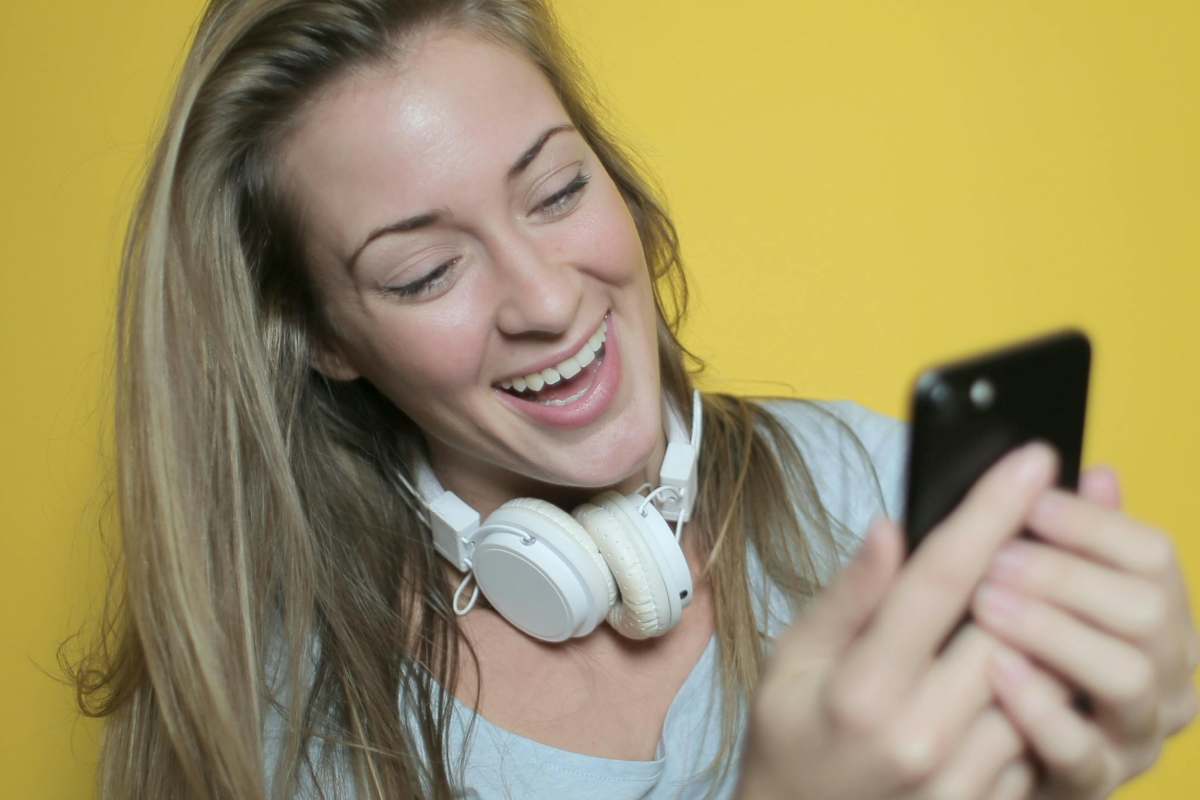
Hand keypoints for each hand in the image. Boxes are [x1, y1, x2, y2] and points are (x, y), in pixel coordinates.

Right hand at [738, 444, 1059, 799]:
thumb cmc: (790, 737)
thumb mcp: (792, 659)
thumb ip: (846, 596)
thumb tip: (891, 528)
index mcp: (862, 686)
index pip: (941, 580)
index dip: (991, 512)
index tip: (1032, 461)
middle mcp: (919, 733)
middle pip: (1009, 621)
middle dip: (1033, 561)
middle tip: (1041, 520)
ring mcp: (962, 777)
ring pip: (1039, 674)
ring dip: (1041, 624)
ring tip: (1025, 595)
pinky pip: (1041, 729)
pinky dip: (1037, 686)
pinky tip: (1010, 665)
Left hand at [971, 466, 1199, 797]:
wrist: (960, 747)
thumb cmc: (1006, 653)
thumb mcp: (1035, 589)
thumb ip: (1071, 541)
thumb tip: (1100, 474)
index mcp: (1157, 618)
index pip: (1154, 556)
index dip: (1093, 523)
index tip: (1031, 500)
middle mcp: (1166, 677)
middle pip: (1149, 612)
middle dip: (1068, 575)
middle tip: (997, 557)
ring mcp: (1134, 736)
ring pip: (1128, 676)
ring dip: (1055, 630)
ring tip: (987, 602)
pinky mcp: (1091, 783)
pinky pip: (1081, 750)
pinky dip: (1040, 706)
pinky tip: (995, 669)